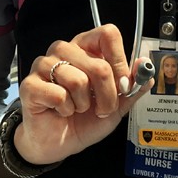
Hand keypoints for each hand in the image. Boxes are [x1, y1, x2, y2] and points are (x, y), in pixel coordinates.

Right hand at [14, 24, 153, 165]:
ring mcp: (44, 65)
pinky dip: (65, 110)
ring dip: (84, 104)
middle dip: (107, 96)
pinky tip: (60, 111)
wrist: (58, 143)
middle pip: (99, 65)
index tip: (123, 84)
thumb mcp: (116, 106)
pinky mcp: (30, 84)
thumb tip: (146, 69)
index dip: (120, 61)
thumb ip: (132, 87)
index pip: (107, 34)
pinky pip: (58, 95)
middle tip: (102, 108)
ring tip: (78, 108)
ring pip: (77, 80)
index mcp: (86, 48)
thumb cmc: (84, 119)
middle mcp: (64, 50)